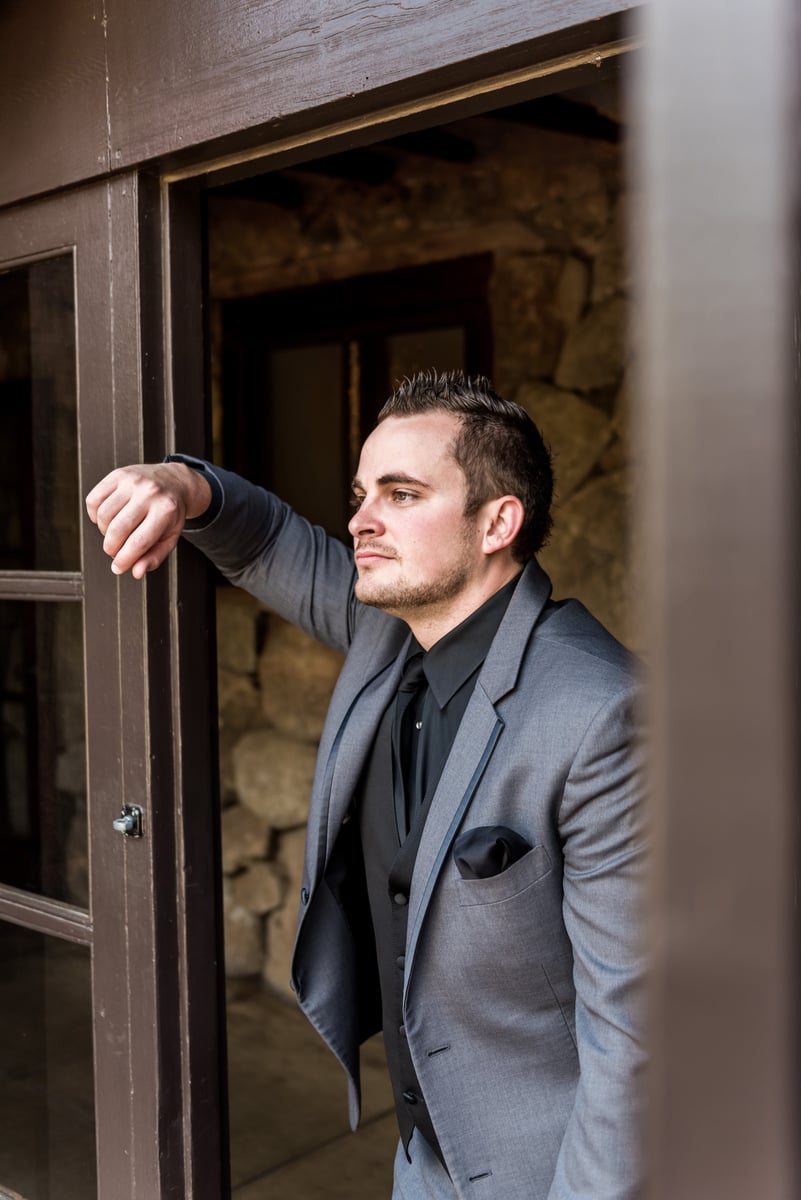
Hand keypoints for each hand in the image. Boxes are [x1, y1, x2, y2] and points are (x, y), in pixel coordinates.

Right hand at [85, 462, 211, 577]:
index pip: (139, 541)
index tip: (118, 568)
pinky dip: (95, 515)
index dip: (124, 559)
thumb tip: (136, 572)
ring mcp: (132, 481)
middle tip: (116, 551)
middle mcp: (149, 493)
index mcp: (166, 510)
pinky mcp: (118, 474)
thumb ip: (155, 557)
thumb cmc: (170, 514)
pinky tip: (106, 519)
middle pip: (118, 529)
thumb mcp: (171, 537)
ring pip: (104, 515)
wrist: (174, 481)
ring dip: (104, 532)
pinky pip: (94, 500)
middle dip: (111, 548)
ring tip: (114, 534)